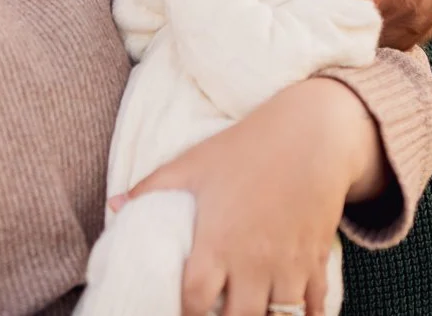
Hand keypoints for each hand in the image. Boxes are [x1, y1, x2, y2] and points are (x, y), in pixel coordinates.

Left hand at [107, 79, 385, 315]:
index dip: (185, 313)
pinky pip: (315, 307)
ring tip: (248, 310)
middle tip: (217, 311)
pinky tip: (291, 313)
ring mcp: (289, 265)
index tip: (182, 309)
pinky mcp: (317, 261)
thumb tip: (114, 204)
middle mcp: (254, 262)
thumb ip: (152, 188)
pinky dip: (306, 315)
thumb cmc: (247, 148)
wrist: (312, 134)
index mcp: (218, 242)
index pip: (196, 302)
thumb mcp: (194, 163)